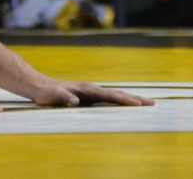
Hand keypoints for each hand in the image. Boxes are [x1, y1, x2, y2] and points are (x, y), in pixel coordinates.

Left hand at [30, 80, 154, 107]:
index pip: (109, 95)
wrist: (39, 85)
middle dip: (135, 98)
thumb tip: (74, 102)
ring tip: (147, 103)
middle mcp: (91, 89)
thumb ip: (62, 98)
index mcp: (86, 89)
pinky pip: (109, 100)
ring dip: (131, 99)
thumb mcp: (51, 96)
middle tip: (154, 103)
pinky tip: (128, 106)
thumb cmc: (45, 93)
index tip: (138, 105)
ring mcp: (91, 93)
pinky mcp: (89, 97)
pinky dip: (121, 102)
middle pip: (117, 94)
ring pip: (115, 96)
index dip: (124, 100)